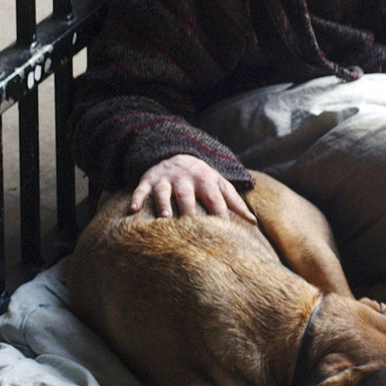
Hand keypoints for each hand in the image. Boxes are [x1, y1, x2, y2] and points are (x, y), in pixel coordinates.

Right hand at [129, 154, 255, 221]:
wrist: (176, 153)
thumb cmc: (202, 177)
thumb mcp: (219, 184)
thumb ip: (234, 202)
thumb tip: (253, 222)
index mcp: (205, 181)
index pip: (214, 198)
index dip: (219, 213)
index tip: (223, 231)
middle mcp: (185, 179)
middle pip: (187, 195)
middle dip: (188, 209)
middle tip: (190, 227)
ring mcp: (165, 179)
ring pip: (163, 192)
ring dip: (163, 204)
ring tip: (164, 219)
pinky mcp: (148, 180)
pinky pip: (141, 189)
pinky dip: (136, 198)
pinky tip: (132, 210)